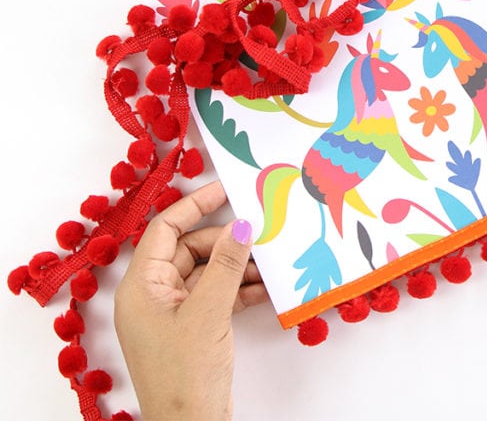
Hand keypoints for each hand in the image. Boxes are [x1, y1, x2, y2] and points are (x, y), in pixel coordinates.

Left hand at [114, 181, 268, 419]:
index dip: (194, 205)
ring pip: (206, 272)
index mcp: (140, 287)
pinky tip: (266, 287)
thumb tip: (241, 226)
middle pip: (189, 248)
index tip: (226, 189)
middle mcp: (152, 296)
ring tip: (270, 261)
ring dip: (237, 266)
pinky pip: (215, 295)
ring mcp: (172, 314)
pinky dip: (239, 289)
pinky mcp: (191, 330)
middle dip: (225, 241)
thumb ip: (226, 266)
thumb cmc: (186, 375)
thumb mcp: (209, 313)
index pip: (165, 229)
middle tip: (260, 234)